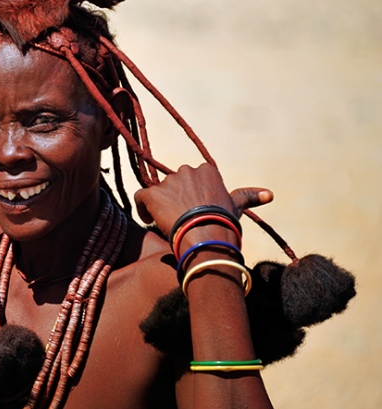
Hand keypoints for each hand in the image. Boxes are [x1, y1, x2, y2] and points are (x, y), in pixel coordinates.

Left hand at [134, 163, 272, 238]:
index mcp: (207, 170)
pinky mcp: (152, 194)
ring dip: (161, 205)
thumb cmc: (224, 224)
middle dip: (176, 199)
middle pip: (175, 184)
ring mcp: (169, 182)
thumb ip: (248, 196)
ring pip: (158, 192)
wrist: (207, 238)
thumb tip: (269, 194)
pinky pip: (140, 197)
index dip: (191, 195)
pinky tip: (149, 221)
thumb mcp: (236, 208)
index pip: (193, 179)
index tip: (193, 210)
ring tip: (167, 224)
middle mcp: (187, 170)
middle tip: (181, 219)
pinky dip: (142, 208)